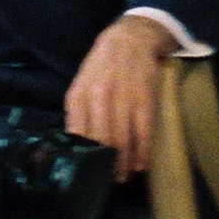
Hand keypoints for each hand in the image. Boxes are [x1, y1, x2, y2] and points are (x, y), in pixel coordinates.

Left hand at [64, 11, 174, 178]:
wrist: (130, 39)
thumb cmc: (101, 67)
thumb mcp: (80, 86)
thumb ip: (77, 113)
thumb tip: (73, 147)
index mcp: (78, 95)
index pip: (77, 135)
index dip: (83, 159)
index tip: (88, 173)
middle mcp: (99, 97)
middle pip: (102, 142)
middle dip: (107, 166)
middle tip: (110, 178)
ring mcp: (123, 98)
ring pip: (123, 141)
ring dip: (125, 163)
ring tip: (125, 174)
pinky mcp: (145, 99)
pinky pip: (144, 132)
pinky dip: (143, 152)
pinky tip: (141, 163)